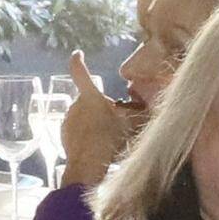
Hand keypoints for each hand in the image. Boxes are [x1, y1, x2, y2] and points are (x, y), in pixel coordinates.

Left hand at [57, 51, 136, 189]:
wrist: (89, 165)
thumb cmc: (111, 140)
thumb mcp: (132, 123)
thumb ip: (142, 111)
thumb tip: (155, 104)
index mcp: (90, 96)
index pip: (79, 72)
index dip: (78, 61)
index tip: (77, 54)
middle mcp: (75, 104)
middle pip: (89, 101)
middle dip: (99, 108)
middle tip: (113, 123)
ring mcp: (67, 119)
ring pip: (83, 116)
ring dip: (92, 122)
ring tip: (105, 138)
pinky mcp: (63, 134)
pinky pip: (76, 129)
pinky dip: (84, 134)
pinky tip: (95, 146)